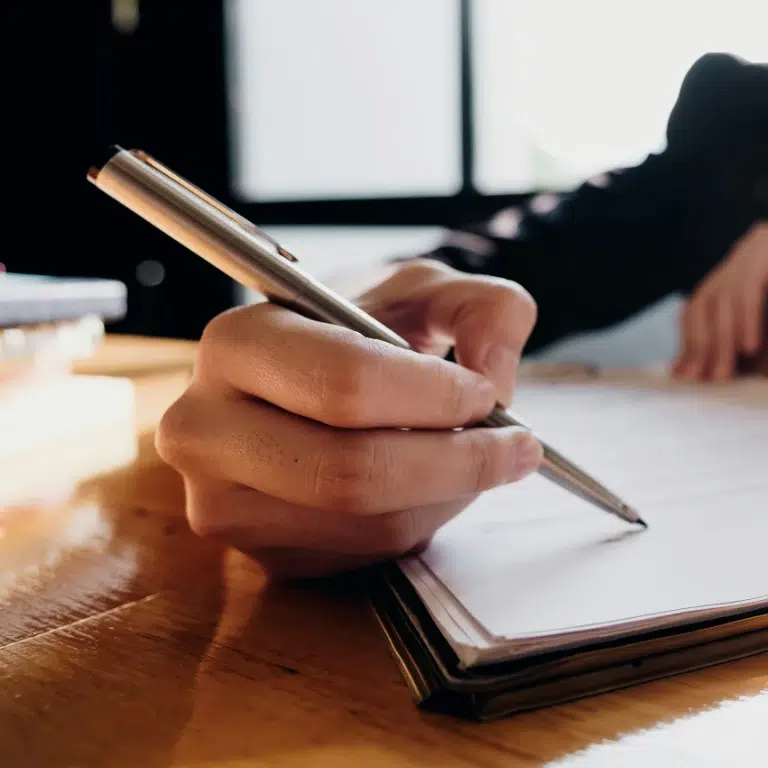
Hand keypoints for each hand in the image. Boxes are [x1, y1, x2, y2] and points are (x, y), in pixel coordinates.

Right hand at [156, 259, 542, 577]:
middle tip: (515, 446)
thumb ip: (482, 305)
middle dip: (456, 462)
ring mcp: (222, 501)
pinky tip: (422, 483)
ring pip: (366, 523)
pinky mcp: (256, 551)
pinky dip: (416, 521)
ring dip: (445, 495)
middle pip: (350, 472)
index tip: (487, 393)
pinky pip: (360, 553)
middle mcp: (206, 428)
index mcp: (237, 344)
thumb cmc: (356, 331)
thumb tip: (497, 376)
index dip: (433, 397)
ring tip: (471, 458)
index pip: (343, 384)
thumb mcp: (421, 291)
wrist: (298, 380)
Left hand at [674, 221, 767, 380]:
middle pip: (707, 301)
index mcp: (740, 266)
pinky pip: (750, 287)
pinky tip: (748, 347)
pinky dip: (747, 319)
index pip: (698, 305)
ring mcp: (760, 247)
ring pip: (727, 296)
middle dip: (702, 343)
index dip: (689, 338)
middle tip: (704, 379)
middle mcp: (746, 252)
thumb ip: (734, 342)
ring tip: (723, 373)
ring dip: (723, 338)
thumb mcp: (757, 328)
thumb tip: (687, 369)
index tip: (684, 373)